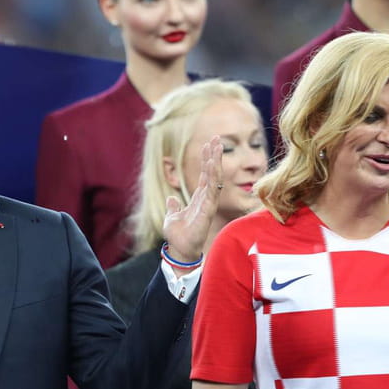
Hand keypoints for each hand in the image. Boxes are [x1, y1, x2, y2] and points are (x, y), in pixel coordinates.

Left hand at [162, 136, 223, 264]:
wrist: (179, 250)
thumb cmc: (178, 236)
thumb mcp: (172, 216)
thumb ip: (173, 206)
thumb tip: (171, 199)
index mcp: (199, 199)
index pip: (204, 175)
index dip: (206, 160)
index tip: (207, 145)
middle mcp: (206, 199)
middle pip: (212, 173)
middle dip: (214, 155)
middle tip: (216, 138)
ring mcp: (208, 203)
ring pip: (214, 178)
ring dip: (215, 162)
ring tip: (217, 145)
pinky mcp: (207, 210)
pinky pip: (212, 190)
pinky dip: (212, 177)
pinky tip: (212, 164)